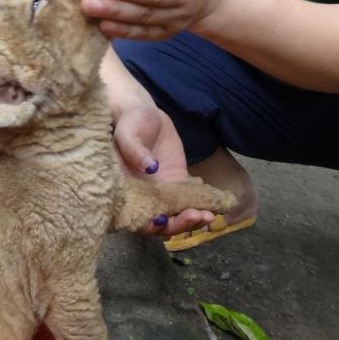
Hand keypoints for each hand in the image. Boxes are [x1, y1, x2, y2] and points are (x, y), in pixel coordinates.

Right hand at [113, 104, 215, 236]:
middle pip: (157, 223)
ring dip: (191, 221)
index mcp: (123, 191)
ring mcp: (160, 192)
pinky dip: (201, 206)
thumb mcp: (127, 132)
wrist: (147, 114)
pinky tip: (215, 206)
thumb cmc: (130, 123)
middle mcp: (141, 197)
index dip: (146, 224)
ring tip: (208, 216)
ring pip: (174, 215)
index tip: (162, 219)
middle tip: (195, 216)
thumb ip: (134, 149)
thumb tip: (150, 168)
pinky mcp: (177, 183)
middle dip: (176, 225)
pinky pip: (188, 201)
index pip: (133, 216)